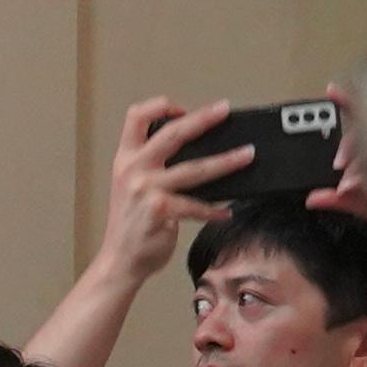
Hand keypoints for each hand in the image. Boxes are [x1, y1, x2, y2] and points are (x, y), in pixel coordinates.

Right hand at [89, 96, 256, 296]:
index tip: (183, 109)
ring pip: (195, 169)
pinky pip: (196, 206)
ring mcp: (147, 190)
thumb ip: (152, 166)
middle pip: (172, 134)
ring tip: (246, 155)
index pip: (136, 117)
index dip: (160, 106)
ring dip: (226, 161)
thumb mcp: (131, 187)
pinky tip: (225, 213)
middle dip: (203, 118)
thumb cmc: (130, 225)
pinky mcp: (161, 211)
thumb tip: (195, 152)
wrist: (119, 260)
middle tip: (224, 110)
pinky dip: (214, 210)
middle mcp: (134, 170)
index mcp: (126, 159)